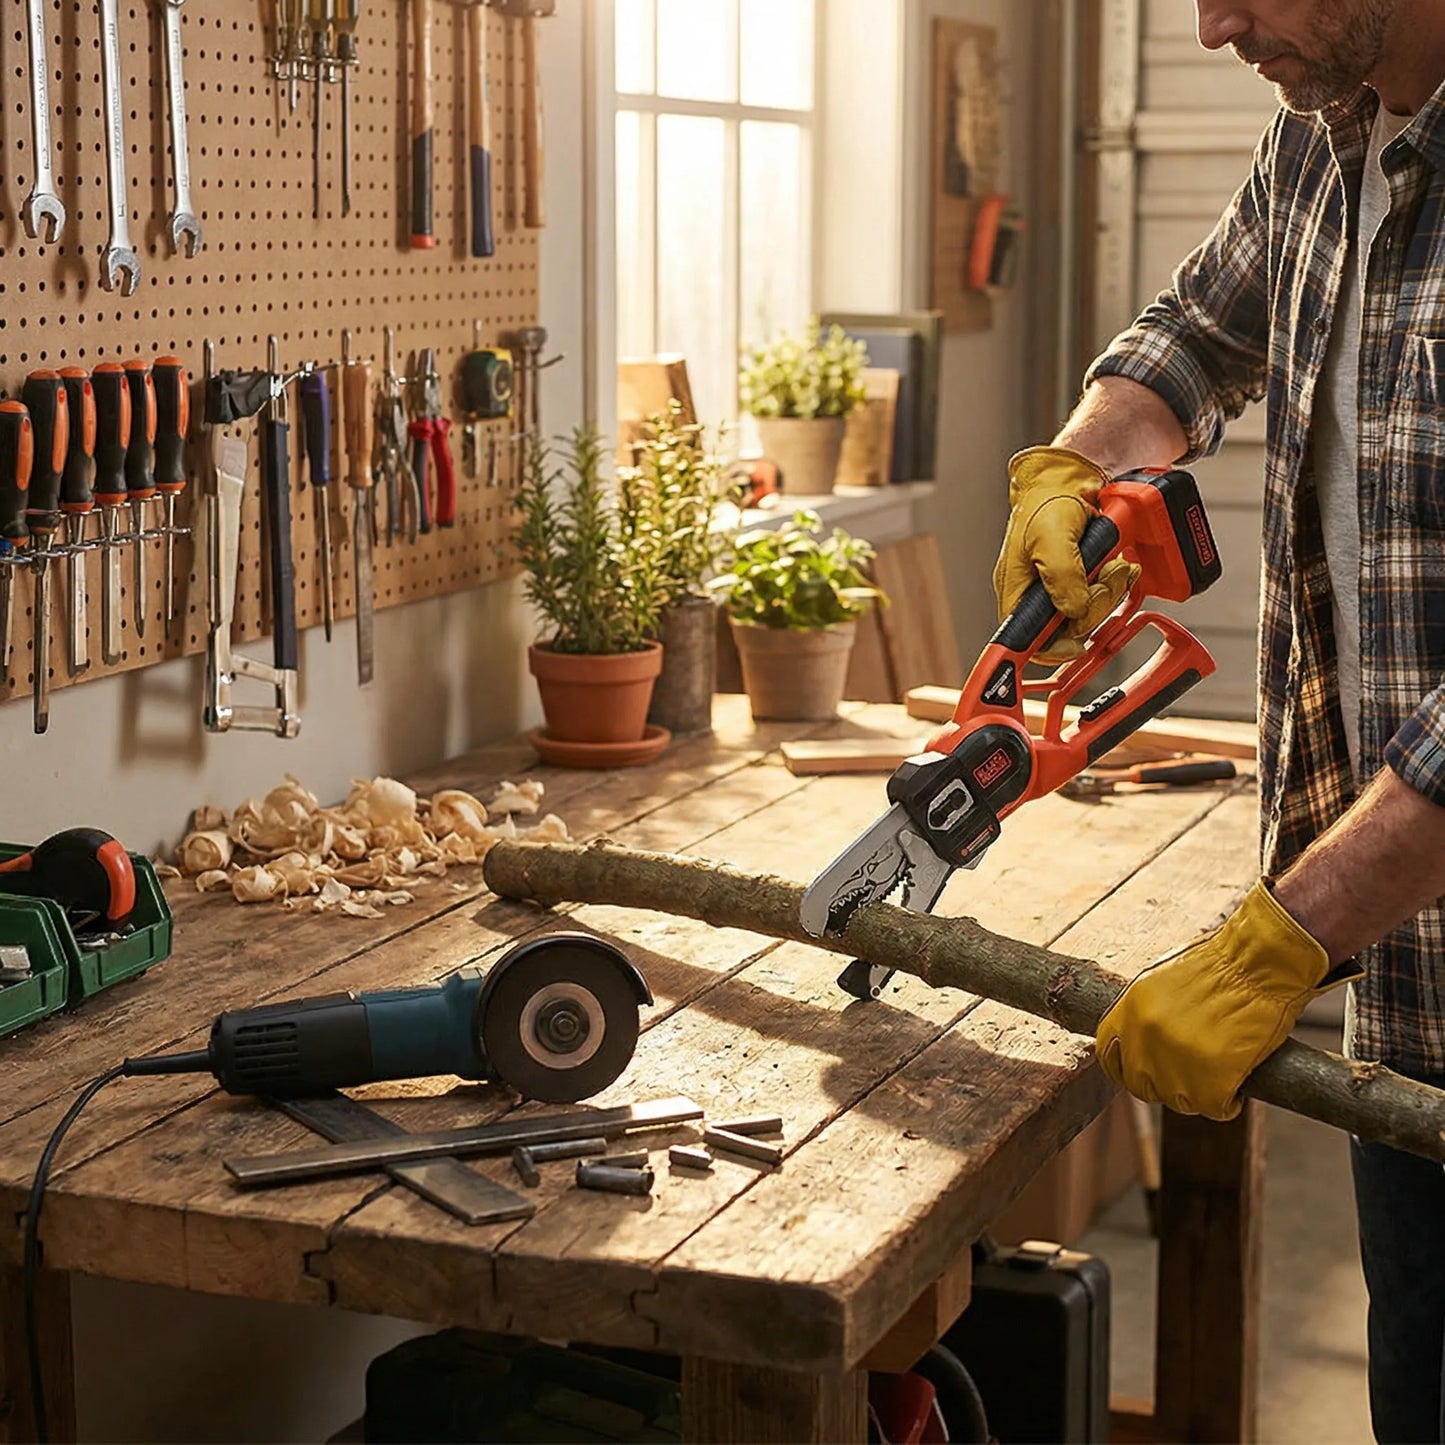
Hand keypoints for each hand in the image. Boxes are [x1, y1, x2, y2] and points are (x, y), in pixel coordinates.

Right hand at [991, 446, 1140, 660]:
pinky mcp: (1085, 582)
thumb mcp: (1051, 534)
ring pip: (1090, 614)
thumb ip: (1061, 574)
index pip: (1026, 640)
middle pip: (1067, 630)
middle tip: (1103, 579)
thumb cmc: (1050, 500)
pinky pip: (1105, 598)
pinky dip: (1118, 584)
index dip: (1050, 650)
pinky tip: (1118, 566)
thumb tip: (1073, 610)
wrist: (1078, 477)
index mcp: (1017, 590)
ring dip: (1110, 592)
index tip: (1074, 645)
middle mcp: (1038, 595)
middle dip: (1093, 607)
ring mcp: (1063, 589)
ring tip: (1113, 565)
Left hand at [1095, 880, 1355, 1119]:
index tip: (1144, 1073)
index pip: (1109, 1057)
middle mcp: (1146, 1038)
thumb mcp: (1162, 984)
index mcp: (1131, 1012)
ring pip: (1179, 1100)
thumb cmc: (1220, 969)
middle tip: (1192, 1074)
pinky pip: (1215, 1108)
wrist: (1259, 965)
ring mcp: (1176, 1062)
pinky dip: (1229, 1101)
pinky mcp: (1212, 1080)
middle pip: (1141, 1085)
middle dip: (1164, 1085)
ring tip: (1220, 1070)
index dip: (1125, 1069)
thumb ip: (1144, 1017)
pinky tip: (1237, 1082)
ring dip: (1200, 1093)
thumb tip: (1139, 1045)